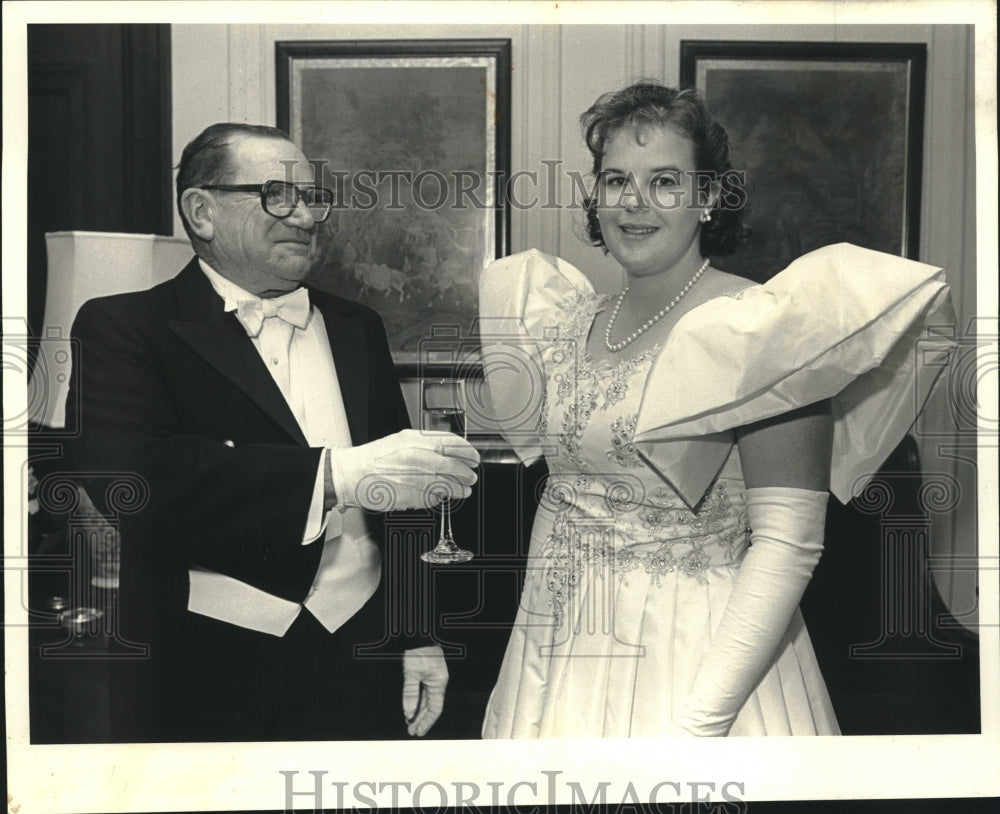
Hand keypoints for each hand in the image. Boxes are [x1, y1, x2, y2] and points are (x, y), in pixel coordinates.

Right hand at [330, 429, 478, 511]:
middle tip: (472, 475)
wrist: (351, 474)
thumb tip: (450, 451)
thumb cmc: (375, 458)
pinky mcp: (408, 496)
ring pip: (446, 484)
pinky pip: (432, 498)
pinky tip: (443, 497)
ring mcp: (412, 477)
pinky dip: (440, 498)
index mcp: (414, 440)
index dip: (467, 451)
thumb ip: (426, 444)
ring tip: (464, 489)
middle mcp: (415, 457)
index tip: (473, 457)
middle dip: (466, 472)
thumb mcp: (402, 440)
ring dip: (459, 488)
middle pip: (452, 464)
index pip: (451, 443)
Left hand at [402, 645, 447, 736]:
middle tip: (412, 731)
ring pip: (427, 700)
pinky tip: (411, 707)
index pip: (435, 709)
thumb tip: (408, 713)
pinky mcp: (428, 673)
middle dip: (421, 719)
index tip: (418, 732)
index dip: (426, 722)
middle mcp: (438, 682)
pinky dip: (418, 701)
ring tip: (409, 722)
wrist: (419, 633)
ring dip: (418, 711)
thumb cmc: (418, 650)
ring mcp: (433, 677)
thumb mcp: (411, 672)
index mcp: (439, 683)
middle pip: (431, 706)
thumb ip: (410, 693)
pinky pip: (424, 692)